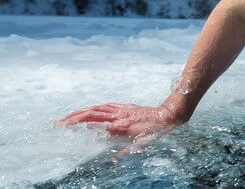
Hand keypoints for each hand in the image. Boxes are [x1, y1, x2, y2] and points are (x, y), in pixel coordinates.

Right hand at [60, 103, 181, 153]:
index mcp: (118, 125)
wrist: (167, 116)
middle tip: (57, 123)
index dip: (77, 126)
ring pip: (96, 108)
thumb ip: (125, 150)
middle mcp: (117, 116)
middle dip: (72, 118)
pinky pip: (106, 106)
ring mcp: (120, 110)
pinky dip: (95, 108)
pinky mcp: (125, 107)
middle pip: (90, 114)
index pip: (93, 125)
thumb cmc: (155, 131)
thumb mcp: (141, 144)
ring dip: (80, 112)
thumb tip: (112, 159)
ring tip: (67, 117)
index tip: (63, 129)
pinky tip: (89, 111)